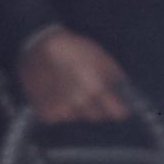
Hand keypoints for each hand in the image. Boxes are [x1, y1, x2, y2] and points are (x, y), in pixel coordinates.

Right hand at [16, 27, 132, 124]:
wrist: (37, 46)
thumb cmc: (73, 48)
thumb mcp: (101, 57)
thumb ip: (115, 77)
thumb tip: (126, 91)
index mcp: (95, 89)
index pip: (117, 113)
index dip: (120, 108)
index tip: (120, 105)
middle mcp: (79, 103)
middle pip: (97, 116)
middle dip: (98, 106)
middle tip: (90, 91)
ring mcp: (61, 110)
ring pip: (78, 117)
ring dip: (78, 107)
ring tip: (71, 89)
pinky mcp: (46, 113)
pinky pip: (61, 118)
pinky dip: (61, 109)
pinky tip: (57, 93)